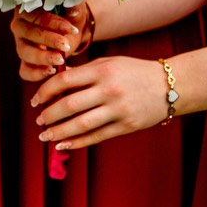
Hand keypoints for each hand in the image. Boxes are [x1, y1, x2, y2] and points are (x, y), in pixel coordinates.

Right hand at [13, 4, 90, 81]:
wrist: (71, 32)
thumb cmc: (70, 17)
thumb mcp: (74, 10)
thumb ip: (74, 8)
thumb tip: (74, 9)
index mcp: (27, 9)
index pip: (36, 16)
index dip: (53, 23)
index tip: (71, 29)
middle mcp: (19, 26)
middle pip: (28, 33)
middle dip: (48, 40)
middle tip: (66, 45)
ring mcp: (20, 45)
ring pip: (24, 52)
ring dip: (42, 57)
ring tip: (60, 60)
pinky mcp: (25, 62)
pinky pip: (25, 71)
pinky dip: (36, 74)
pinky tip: (52, 71)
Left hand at [31, 55, 168, 150]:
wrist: (171, 86)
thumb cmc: (135, 71)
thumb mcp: (109, 62)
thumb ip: (84, 71)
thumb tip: (57, 77)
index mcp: (102, 71)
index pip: (64, 81)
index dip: (45, 92)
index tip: (35, 101)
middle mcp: (109, 90)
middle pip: (70, 105)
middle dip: (49, 115)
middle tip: (38, 120)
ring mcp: (119, 109)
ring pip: (81, 124)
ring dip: (59, 132)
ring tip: (46, 136)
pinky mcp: (127, 125)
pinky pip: (97, 136)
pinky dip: (78, 142)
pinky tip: (64, 144)